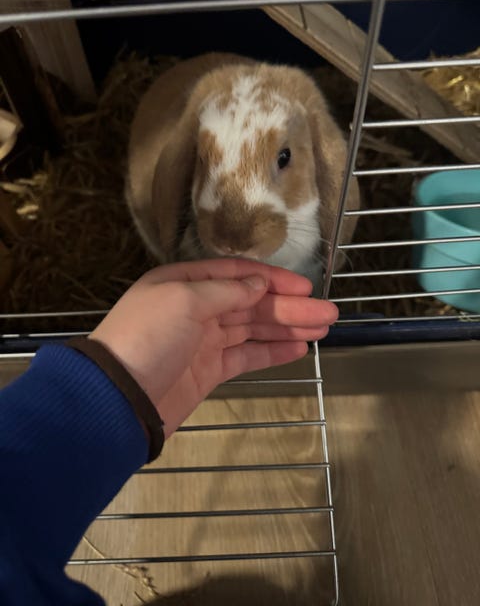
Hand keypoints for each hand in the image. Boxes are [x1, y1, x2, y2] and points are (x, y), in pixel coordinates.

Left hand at [90, 259, 337, 437]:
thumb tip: (258, 283)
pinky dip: (271, 352)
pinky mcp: (209, 371)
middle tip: (328, 312)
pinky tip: (298, 348)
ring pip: (253, 330)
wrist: (118, 397)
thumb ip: (225, 291)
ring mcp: (203, 342)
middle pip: (251, 303)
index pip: (237, 274)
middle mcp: (196, 308)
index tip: (304, 286)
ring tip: (323, 328)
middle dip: (290, 307)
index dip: (272, 279)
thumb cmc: (147, 338)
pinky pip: (246, 356)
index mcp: (185, 283)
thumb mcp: (183, 300)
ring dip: (288, 327)